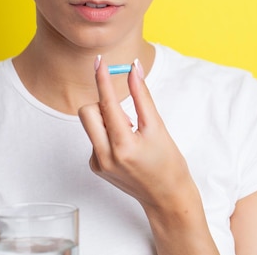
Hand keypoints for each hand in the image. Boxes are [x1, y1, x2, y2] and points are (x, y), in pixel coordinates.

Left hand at [78, 57, 193, 210]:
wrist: (167, 196)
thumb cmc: (168, 162)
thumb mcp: (158, 127)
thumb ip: (142, 96)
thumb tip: (133, 69)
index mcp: (123, 145)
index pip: (107, 103)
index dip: (103, 79)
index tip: (99, 61)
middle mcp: (105, 156)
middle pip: (88, 112)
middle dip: (103, 103)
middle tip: (125, 109)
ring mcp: (98, 164)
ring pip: (91, 124)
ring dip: (107, 120)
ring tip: (130, 132)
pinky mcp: (96, 167)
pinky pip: (95, 138)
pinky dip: (108, 134)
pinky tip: (126, 147)